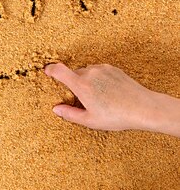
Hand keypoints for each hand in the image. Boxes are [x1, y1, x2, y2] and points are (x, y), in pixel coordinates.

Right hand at [45, 63, 179, 135]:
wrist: (144, 108)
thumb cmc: (117, 116)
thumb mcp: (90, 120)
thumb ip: (70, 114)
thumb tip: (56, 109)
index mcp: (82, 85)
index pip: (59, 71)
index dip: (50, 70)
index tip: (46, 71)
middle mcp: (90, 73)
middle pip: (73, 74)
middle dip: (73, 84)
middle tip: (81, 99)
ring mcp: (102, 69)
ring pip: (86, 72)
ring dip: (86, 81)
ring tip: (97, 97)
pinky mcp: (113, 69)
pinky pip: (98, 71)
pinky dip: (97, 79)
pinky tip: (107, 92)